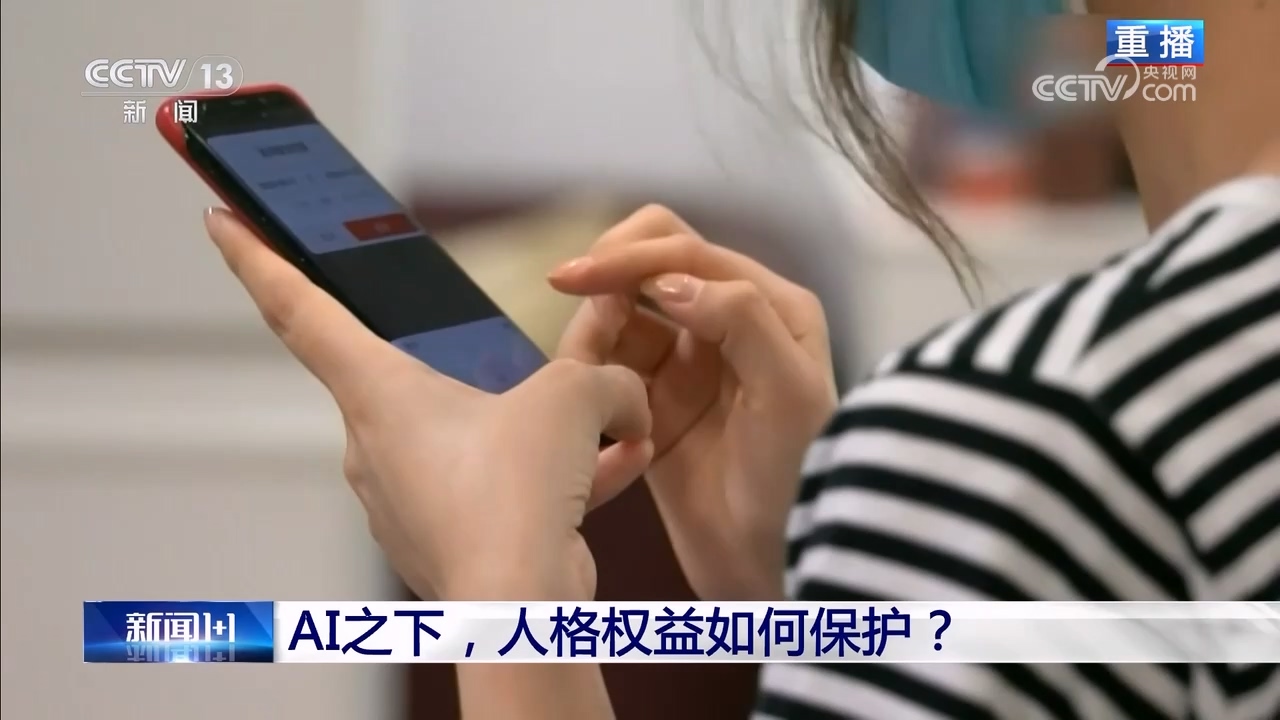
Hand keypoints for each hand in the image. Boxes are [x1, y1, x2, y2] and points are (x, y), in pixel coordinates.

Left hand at [203, 208, 653, 601]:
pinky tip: (609, 474)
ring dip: (531, 434)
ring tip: (600, 436)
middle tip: (514, 362)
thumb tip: (625, 402)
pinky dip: (543, 481)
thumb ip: (602, 379)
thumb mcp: (572, 398)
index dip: (258, 256)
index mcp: (378, 391)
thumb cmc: (515, 496)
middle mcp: (375, 443)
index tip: (221, 220)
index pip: (299, 309)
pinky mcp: (440, 539)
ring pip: (470, 439)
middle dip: (472, 370)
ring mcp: (404, 497)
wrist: (519, 613)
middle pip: (413, 377)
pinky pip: (492, 491)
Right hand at [549, 205, 836, 599]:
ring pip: (622, 313)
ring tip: (587, 364)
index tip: (578, 277)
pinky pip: (609, 364)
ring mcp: (687, 365)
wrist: (780, 564)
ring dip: (595, 322)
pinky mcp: (654, 406)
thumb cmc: (800, 476)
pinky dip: (590, 363)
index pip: (688, 253)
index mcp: (770, 305)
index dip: (630, 256)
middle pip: (652, 263)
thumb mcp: (789, 389)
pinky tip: (585, 385)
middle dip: (609, 271)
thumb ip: (740, 318)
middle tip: (570, 294)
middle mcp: (727, 323)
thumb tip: (669, 281)